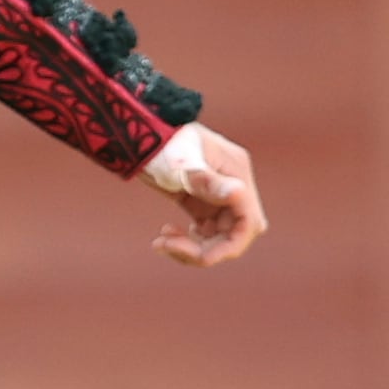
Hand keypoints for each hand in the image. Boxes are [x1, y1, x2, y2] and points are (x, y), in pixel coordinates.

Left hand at [147, 125, 265, 268]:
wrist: (140, 135)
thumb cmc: (163, 143)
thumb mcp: (183, 163)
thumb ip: (208, 181)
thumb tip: (238, 193)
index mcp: (237, 176)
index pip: (248, 224)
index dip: (228, 246)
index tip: (196, 254)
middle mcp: (233, 187)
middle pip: (234, 235)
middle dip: (204, 250)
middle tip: (166, 246)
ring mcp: (217, 196)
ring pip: (218, 238)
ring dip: (192, 248)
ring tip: (161, 242)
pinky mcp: (200, 202)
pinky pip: (204, 232)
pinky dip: (187, 240)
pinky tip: (165, 234)